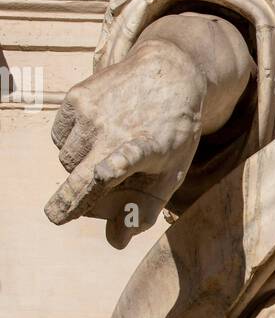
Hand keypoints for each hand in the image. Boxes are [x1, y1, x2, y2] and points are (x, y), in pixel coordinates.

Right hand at [45, 39, 206, 247]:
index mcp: (140, 150)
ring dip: (78, 161)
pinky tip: (98, 129)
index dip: (85, 190)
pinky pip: (58, 136)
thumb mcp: (171, 174)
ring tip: (108, 145)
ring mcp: (90, 112)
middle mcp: (111, 130)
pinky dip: (71, 140)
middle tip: (105, 176)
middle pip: (74, 178)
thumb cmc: (173, 133)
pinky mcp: (76, 97)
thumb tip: (116, 243)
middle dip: (82, 187)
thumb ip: (143, 211)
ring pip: (64, 158)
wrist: (170, 75)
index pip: (108, 172)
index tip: (60, 212)